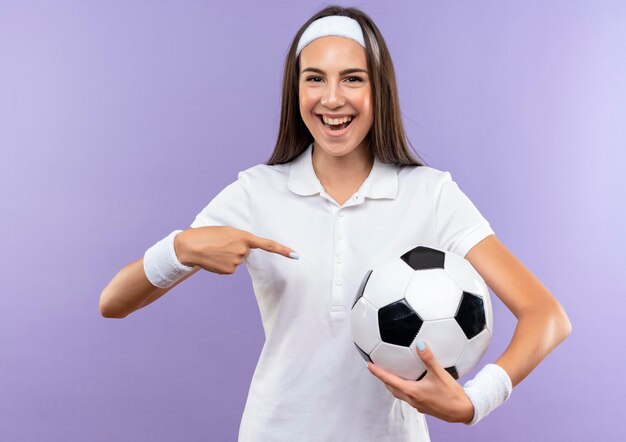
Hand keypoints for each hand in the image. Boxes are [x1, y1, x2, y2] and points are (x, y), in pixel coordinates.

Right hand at [175, 226, 297, 274]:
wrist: (190, 246)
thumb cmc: (207, 234)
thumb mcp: (227, 231)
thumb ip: (239, 239)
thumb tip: (244, 252)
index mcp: (244, 237)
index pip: (268, 244)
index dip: (283, 250)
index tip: (296, 255)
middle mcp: (243, 250)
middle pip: (246, 252)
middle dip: (235, 249)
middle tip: (221, 243)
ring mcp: (237, 262)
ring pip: (237, 261)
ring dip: (227, 256)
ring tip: (215, 250)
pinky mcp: (229, 271)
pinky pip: (230, 268)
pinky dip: (222, 264)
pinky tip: (214, 258)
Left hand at [367, 340, 474, 423]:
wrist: (463, 411)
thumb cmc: (452, 394)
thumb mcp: (440, 373)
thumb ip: (429, 358)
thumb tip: (420, 344)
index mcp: (412, 391)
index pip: (389, 380)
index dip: (377, 372)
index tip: (368, 364)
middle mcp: (412, 399)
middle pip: (392, 388)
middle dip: (383, 378)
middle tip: (377, 368)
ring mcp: (417, 404)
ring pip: (400, 393)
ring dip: (393, 384)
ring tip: (391, 373)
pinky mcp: (424, 406)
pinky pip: (409, 396)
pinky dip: (404, 388)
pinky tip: (412, 381)